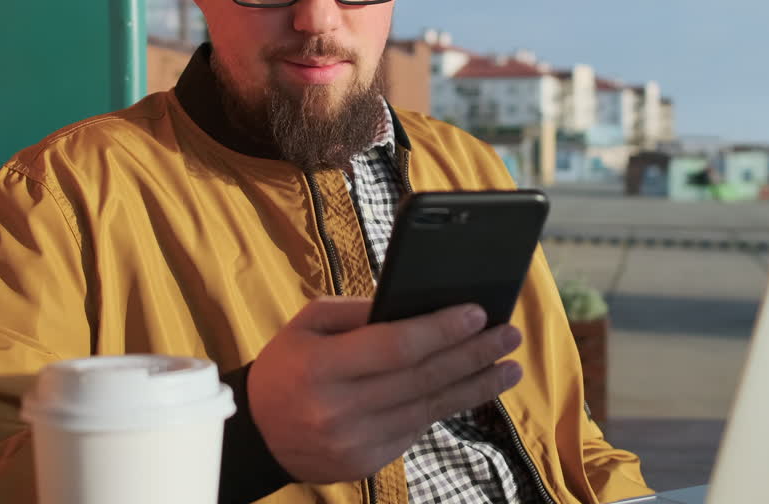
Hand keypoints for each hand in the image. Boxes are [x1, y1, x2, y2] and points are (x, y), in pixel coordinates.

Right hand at [246, 297, 522, 482]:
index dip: (441, 330)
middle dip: (473, 354)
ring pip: (428, 409)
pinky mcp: (365, 464)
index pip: (395, 346)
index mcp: (320, 366)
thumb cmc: (289, 365)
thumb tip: (420, 304)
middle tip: (511, 335)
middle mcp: (337, 409)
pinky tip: (471, 388)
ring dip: (475, 386)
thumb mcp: (309, 324)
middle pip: (422, 378)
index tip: (478, 313)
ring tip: (509, 367)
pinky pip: (415, 430)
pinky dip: (444, 406)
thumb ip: (360, 312)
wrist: (258, 432)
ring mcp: (353, 442)